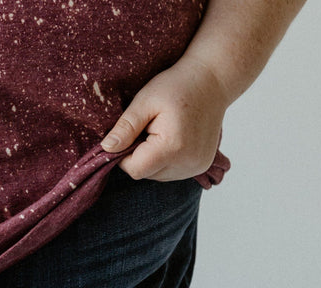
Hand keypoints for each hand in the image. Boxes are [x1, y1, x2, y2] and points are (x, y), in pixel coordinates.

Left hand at [100, 55, 230, 181]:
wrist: (213, 79)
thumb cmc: (178, 85)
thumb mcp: (145, 101)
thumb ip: (125, 127)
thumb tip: (106, 149)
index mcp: (172, 148)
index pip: (134, 169)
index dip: (125, 155)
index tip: (130, 134)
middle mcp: (187, 163)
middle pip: (146, 173)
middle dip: (140, 155)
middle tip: (149, 128)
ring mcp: (197, 167)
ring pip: (158, 174)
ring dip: (153, 158)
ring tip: (164, 131)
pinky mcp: (201, 166)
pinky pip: (171, 171)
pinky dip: (166, 159)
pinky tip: (174, 139)